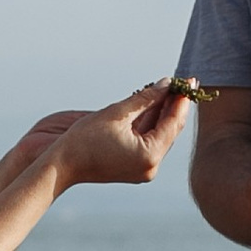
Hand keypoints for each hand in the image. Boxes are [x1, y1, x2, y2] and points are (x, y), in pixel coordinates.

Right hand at [49, 81, 192, 188]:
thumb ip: (145, 98)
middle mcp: (151, 166)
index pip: (172, 122)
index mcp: (149, 155)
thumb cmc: (84, 140)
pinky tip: (157, 105)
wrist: (61, 166)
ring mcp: (143, 169)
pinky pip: (149, 142)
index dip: (181, 100)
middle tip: (185, 83)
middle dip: (175, 106)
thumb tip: (166, 84)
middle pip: (170, 130)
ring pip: (160, 135)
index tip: (189, 81)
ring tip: (172, 90)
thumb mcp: (117, 113)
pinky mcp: (135, 167)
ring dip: (164, 113)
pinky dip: (152, 124)